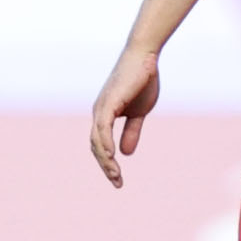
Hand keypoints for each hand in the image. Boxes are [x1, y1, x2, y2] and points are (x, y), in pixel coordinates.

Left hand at [89, 44, 160, 187]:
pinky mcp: (108, 103)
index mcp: (105, 114)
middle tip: (117, 182)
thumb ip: (131, 131)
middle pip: (95, 146)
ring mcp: (101, 107)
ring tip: (115, 174)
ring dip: (105, 160)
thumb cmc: (142, 80)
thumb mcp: (139, 112)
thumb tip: (125, 153)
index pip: (101, 144)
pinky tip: (112, 156)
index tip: (118, 179)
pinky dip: (105, 144)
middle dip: (105, 166)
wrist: (145, 58)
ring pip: (96, 140)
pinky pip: (102, 128)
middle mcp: (99, 112)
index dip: (108, 162)